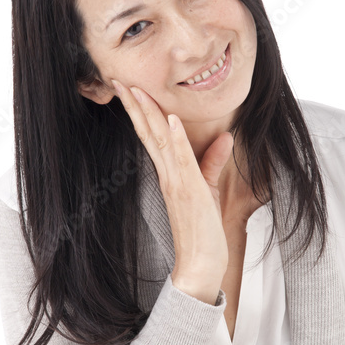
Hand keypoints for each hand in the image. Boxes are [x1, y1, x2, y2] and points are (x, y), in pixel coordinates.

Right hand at [110, 78, 232, 279]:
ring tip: (137, 89)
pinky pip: (181, 160)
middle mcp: (167, 175)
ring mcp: (176, 183)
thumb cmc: (203, 232)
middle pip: (148, 133)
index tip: (129, 88)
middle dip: (134, 105)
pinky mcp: (189, 191)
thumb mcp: (209, 190)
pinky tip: (172, 119)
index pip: (152, 136)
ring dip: (149, 113)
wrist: (200, 265)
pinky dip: (177, 139)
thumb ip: (213, 163)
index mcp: (169, 173)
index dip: (140, 111)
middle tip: (118, 79)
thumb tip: (225, 138)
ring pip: (160, 140)